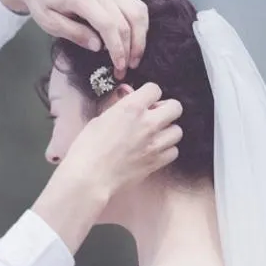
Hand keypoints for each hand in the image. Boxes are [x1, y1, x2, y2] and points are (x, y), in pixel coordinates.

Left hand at [0, 0, 148, 77]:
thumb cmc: (44, 3)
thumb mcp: (50, 23)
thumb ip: (74, 33)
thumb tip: (98, 47)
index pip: (108, 24)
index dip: (117, 48)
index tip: (119, 67)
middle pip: (127, 21)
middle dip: (131, 49)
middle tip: (126, 70)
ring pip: (138, 12)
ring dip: (141, 38)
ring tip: (134, 58)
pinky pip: (138, 6)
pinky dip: (142, 25)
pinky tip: (136, 41)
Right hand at [31, 83, 181, 251]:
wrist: (90, 176)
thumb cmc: (88, 146)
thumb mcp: (100, 118)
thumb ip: (119, 106)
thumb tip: (127, 94)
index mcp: (132, 107)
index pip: (155, 89)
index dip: (149, 94)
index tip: (143, 102)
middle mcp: (148, 123)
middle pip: (175, 108)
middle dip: (166, 110)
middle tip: (154, 117)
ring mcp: (155, 144)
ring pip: (177, 131)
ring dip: (167, 131)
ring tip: (155, 136)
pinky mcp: (156, 162)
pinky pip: (173, 152)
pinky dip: (167, 150)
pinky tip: (154, 151)